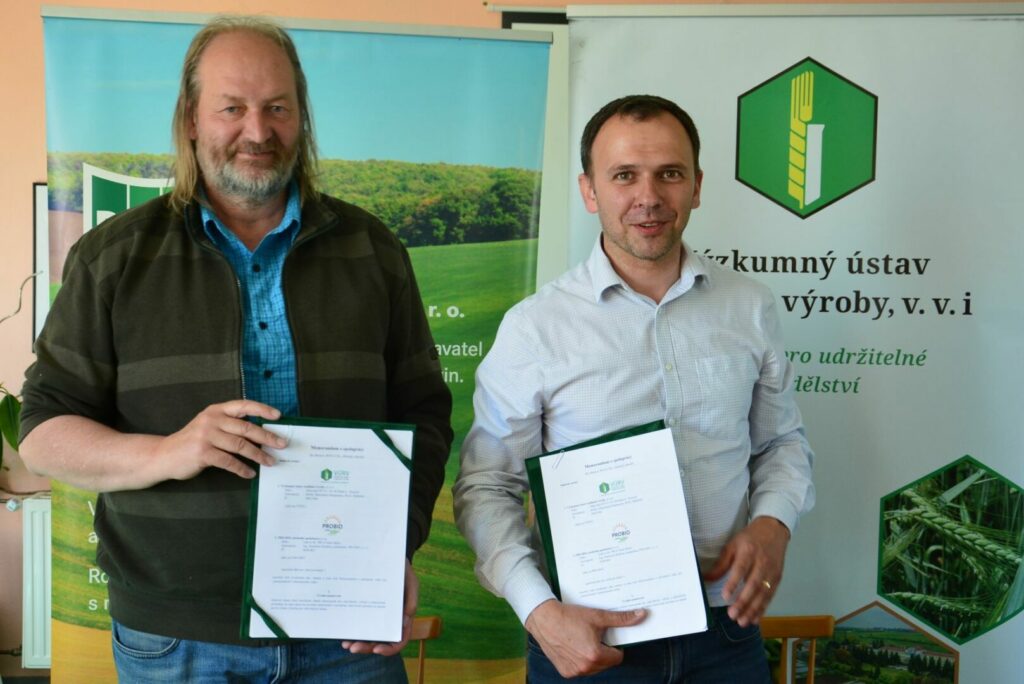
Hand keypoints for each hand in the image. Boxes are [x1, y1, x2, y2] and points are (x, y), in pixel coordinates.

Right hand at [154, 400, 283, 480]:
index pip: (243, 405)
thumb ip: (230, 425)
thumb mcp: (210, 425)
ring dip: (258, 455)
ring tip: (270, 462)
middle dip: (267, 436)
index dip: (262, 409)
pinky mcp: (203, 453)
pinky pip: (229, 461)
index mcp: (216, 410)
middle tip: (282, 444)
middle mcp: (212, 420)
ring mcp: (206, 436)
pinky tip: (250, 473)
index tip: (278, 416)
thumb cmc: (193, 441)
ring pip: (240, 445)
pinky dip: (242, 469)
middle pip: (246, 428)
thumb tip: (261, 434)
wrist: (164, 455)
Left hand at [342, 560, 417, 655]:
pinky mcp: (365, 609)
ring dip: (357, 642)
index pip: (399, 640)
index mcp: (403, 618)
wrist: (387, 556)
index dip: (389, 649)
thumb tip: (405, 622)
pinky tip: (342, 632)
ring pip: (368, 635)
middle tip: (353, 648)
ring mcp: (376, 616)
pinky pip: (358, 623)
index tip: (377, 650)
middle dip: (366, 647)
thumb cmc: (402, 570)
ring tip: (346, 644)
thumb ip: (412, 600)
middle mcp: (389, 620)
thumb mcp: (411, 581)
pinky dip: (352, 630)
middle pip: (380, 642)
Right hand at [524, 599, 646, 677]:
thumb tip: (641, 615)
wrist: (543, 618)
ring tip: (584, 640)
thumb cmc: (569, 616)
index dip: (615, 646)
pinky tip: (575, 646)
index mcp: (595, 655)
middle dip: (605, 651)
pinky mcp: (565, 672)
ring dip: (593, 657)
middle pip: (606, 663)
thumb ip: (621, 619)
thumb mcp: (598, 616)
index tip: (607, 636)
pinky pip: (581, 670)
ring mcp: (574, 671)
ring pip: (594, 668)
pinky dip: (581, 661)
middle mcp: (585, 667)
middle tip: (595, 636)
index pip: (617, 657)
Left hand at [704, 516, 789, 626]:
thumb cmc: (749, 538)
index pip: (740, 569)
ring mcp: (772, 572)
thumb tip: (707, 578)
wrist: (773, 530)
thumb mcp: (732, 545)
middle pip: (753, 585)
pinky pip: (770, 596)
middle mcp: (762, 562)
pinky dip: (763, 608)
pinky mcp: (778, 578)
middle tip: (732, 615)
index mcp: (748, 551)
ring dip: (753, 609)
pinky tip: (755, 618)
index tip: (725, 596)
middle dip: (743, 602)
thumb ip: (722, 563)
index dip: (733, 583)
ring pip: (763, 593)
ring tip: (742, 622)